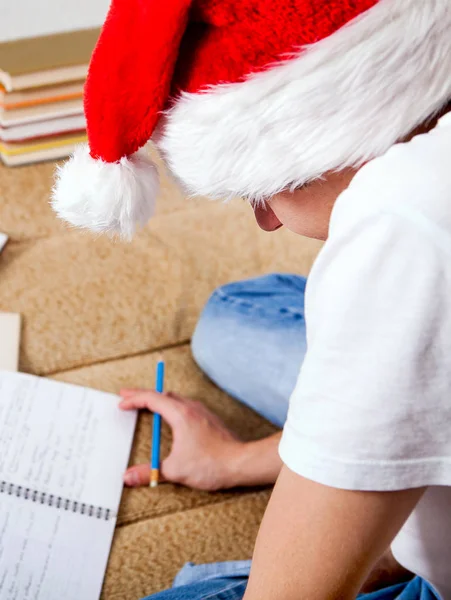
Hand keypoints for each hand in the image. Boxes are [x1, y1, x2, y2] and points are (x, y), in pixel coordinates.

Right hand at [119, 389, 243, 490]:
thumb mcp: (175, 470)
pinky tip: (170, 416)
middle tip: (127, 396)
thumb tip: (128, 477)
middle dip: (143, 395)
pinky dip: (170, 406)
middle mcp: (191, 408)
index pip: (152, 399)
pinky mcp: (208, 419)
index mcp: (180, 414)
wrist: (241, 463)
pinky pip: (185, 405)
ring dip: (158, 399)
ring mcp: (201, 412)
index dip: (134, 399)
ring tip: (146, 404)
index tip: (122, 403)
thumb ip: (149, 472)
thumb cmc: (212, 464)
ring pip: (175, 399)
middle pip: (162, 395)